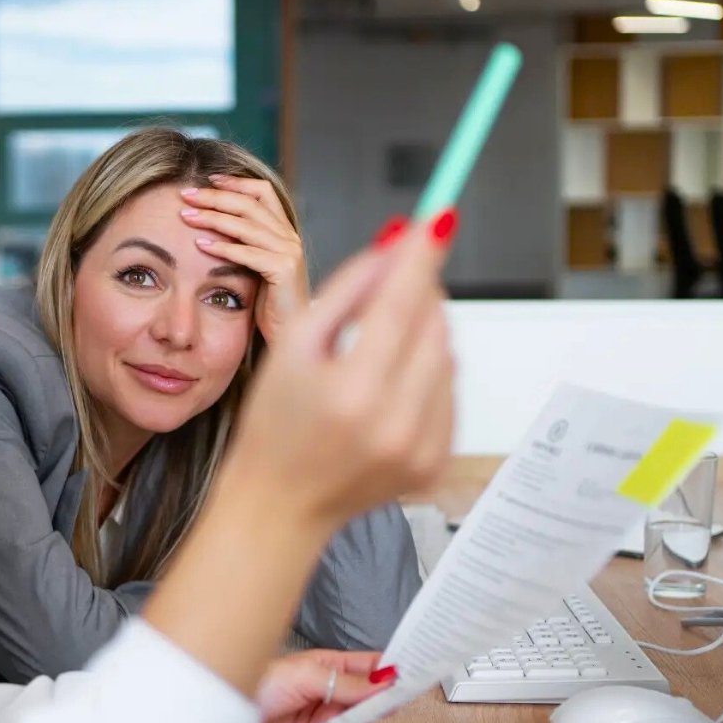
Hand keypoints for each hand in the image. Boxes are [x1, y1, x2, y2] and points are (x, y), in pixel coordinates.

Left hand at [179, 175, 307, 344]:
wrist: (290, 334)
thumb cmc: (268, 304)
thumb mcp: (255, 266)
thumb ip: (243, 243)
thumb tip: (210, 225)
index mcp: (284, 230)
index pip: (262, 191)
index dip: (234, 182)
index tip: (207, 180)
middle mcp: (290, 236)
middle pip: (249, 203)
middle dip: (214, 197)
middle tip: (185, 195)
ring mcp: (289, 252)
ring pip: (246, 225)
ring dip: (212, 218)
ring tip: (185, 216)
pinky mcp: (284, 270)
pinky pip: (247, 253)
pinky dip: (222, 247)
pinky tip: (199, 245)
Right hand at [223, 213, 456, 531]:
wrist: (279, 505)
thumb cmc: (274, 425)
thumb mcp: (292, 347)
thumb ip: (346, 291)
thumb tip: (396, 247)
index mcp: (353, 393)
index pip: (402, 305)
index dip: (421, 257)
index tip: (439, 218)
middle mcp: (396, 424)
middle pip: (433, 327)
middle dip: (418, 294)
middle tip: (392, 283)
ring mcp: (421, 448)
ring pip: (447, 357)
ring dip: (423, 335)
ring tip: (374, 351)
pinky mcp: (435, 463)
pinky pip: (448, 394)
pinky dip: (428, 375)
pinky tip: (388, 387)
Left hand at [238, 649, 391, 722]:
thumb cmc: (252, 687)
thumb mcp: (303, 676)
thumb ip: (347, 681)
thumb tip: (384, 679)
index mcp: (327, 669)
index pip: (369, 669)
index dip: (389, 675)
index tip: (407, 683)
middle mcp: (326, 696)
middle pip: (369, 707)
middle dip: (367, 712)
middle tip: (357, 711)